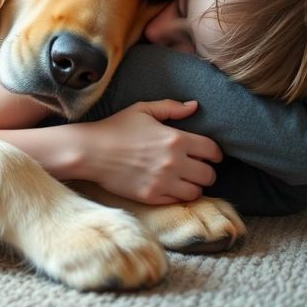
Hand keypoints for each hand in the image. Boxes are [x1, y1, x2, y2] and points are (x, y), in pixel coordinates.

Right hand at [68, 100, 221, 204]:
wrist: (90, 152)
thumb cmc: (115, 128)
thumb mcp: (143, 110)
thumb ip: (171, 107)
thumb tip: (194, 106)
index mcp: (176, 139)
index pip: (212, 151)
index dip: (215, 154)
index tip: (211, 156)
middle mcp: (174, 162)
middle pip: (209, 175)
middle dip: (206, 171)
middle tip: (196, 169)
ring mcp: (163, 182)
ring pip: (197, 192)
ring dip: (194, 186)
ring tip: (185, 180)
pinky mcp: (151, 197)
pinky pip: (177, 201)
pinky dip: (177, 195)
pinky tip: (170, 187)